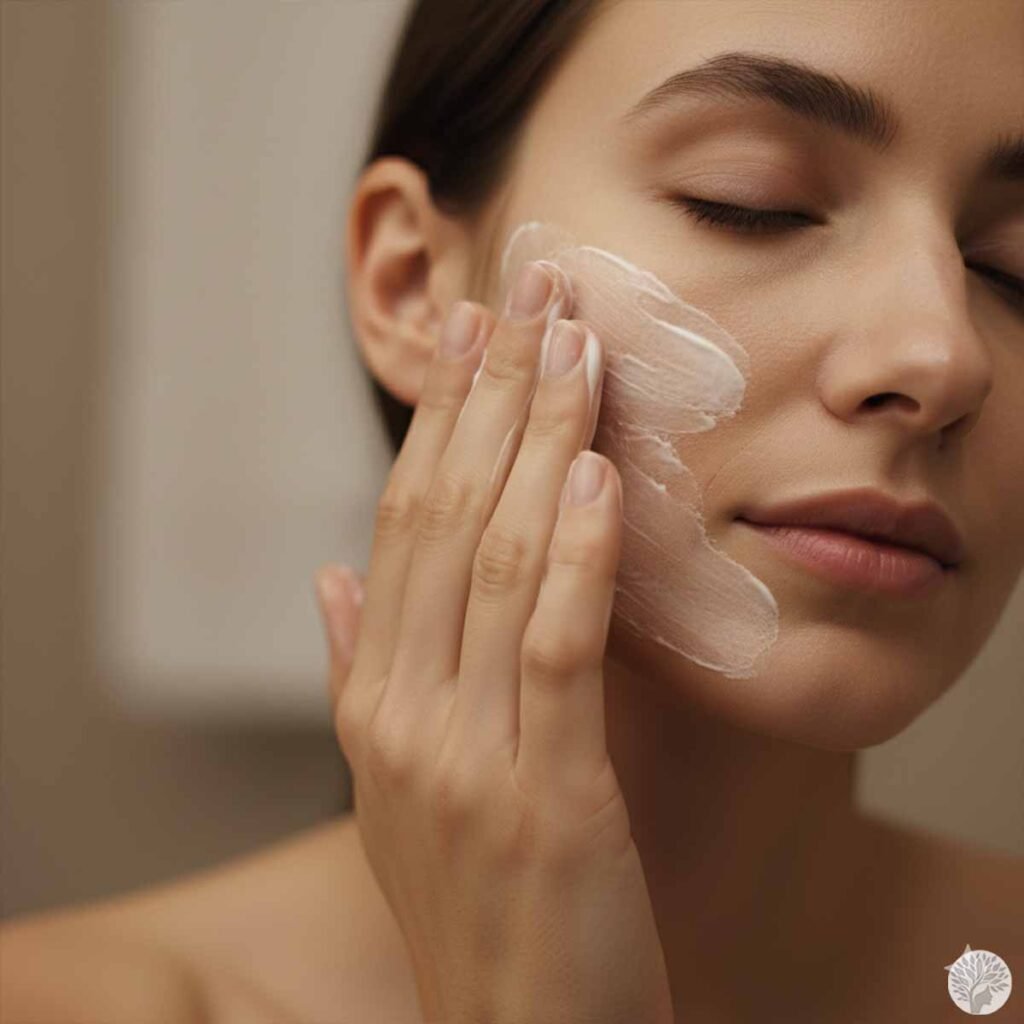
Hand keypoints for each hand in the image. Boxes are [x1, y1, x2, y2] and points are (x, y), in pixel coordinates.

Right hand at [315, 261, 673, 1023]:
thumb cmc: (475, 901)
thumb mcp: (396, 786)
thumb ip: (359, 672)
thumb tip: (330, 576)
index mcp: (373, 699)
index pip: (400, 523)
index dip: (438, 418)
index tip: (474, 329)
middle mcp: (401, 712)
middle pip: (442, 516)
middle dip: (489, 395)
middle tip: (532, 289)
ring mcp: (462, 753)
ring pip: (492, 561)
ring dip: (533, 441)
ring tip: (568, 344)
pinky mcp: (542, 795)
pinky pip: (551, 649)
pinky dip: (570, 555)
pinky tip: (591, 474)